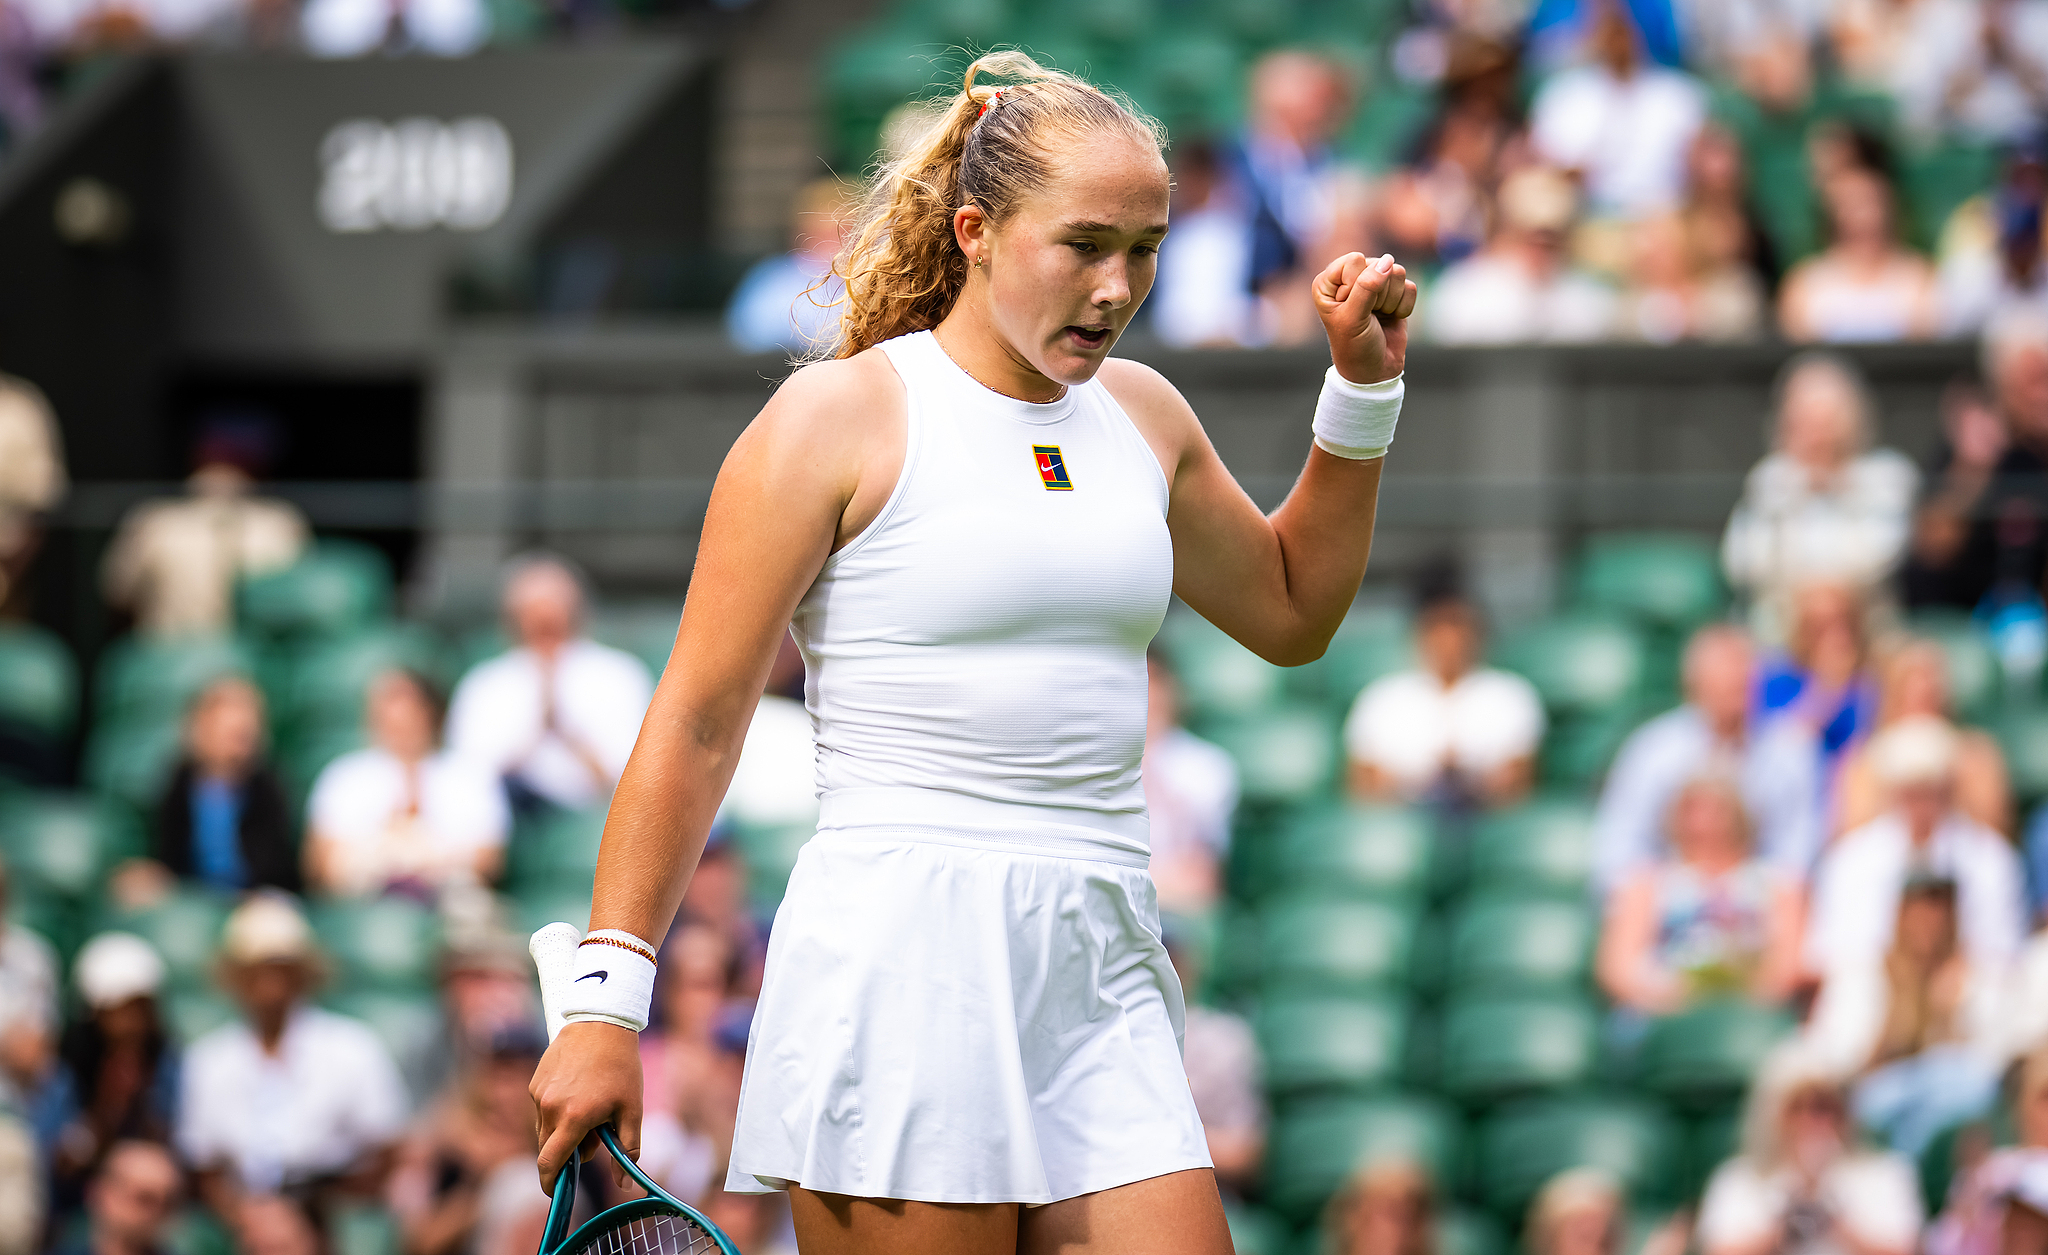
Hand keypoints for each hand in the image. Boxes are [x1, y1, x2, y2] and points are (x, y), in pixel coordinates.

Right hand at [531, 1020, 643, 1192]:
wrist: (601, 1022)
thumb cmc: (621, 1067)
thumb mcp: (632, 1109)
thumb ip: (626, 1150)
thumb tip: (624, 1185)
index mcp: (573, 1118)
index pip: (551, 1164)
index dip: (551, 1183)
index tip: (557, 1191)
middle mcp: (550, 1108)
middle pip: (548, 1149)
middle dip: (567, 1154)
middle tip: (594, 1136)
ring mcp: (539, 1095)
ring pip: (545, 1129)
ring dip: (562, 1132)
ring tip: (590, 1109)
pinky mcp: (535, 1082)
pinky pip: (542, 1109)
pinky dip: (556, 1113)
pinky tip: (578, 1093)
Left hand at [1312, 252, 1417, 384]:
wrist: (1374, 371)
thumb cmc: (1354, 346)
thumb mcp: (1353, 319)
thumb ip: (1367, 287)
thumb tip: (1388, 261)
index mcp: (1328, 281)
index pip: (1355, 260)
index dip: (1358, 285)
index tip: (1352, 309)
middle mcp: (1350, 278)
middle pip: (1378, 264)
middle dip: (1378, 294)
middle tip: (1367, 316)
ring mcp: (1374, 283)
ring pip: (1397, 273)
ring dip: (1391, 301)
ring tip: (1378, 317)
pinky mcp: (1395, 292)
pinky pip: (1410, 287)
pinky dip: (1403, 306)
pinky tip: (1390, 318)